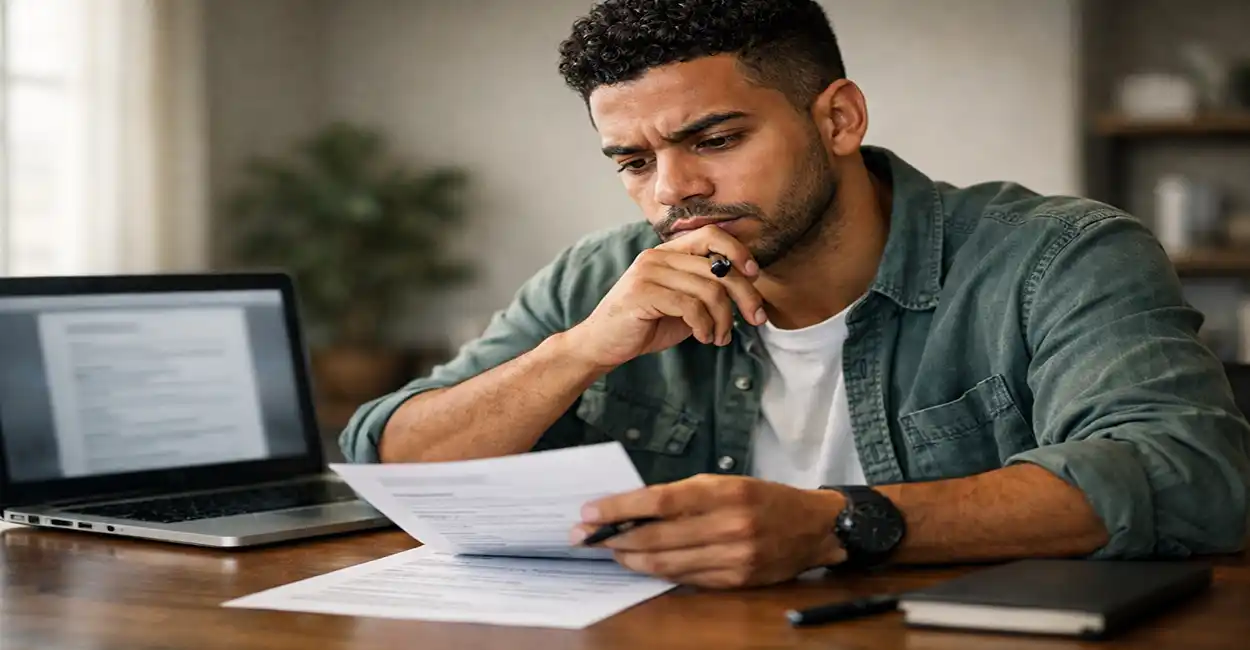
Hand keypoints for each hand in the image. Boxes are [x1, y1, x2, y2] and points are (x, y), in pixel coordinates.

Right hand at [563, 226, 768, 369]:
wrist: (602, 344)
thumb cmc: (645, 324)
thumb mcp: (682, 304)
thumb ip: (706, 290)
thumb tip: (747, 288)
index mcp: (668, 252)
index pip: (711, 234)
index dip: (738, 251)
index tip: (755, 275)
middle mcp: (657, 256)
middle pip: (718, 266)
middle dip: (745, 295)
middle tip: (757, 319)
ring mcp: (648, 272)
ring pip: (709, 290)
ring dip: (724, 320)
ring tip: (720, 337)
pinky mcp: (643, 293)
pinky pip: (691, 307)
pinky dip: (705, 326)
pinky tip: (703, 338)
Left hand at [571, 475, 846, 588]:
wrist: (813, 526)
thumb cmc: (764, 498)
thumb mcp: (726, 483)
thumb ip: (682, 495)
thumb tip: (632, 508)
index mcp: (723, 492)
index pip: (659, 502)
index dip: (619, 508)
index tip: (590, 512)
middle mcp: (728, 526)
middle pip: (656, 537)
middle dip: (615, 539)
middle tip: (587, 537)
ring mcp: (733, 556)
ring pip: (666, 564)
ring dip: (631, 559)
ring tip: (610, 552)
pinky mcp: (736, 580)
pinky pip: (686, 578)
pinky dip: (659, 572)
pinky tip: (642, 564)